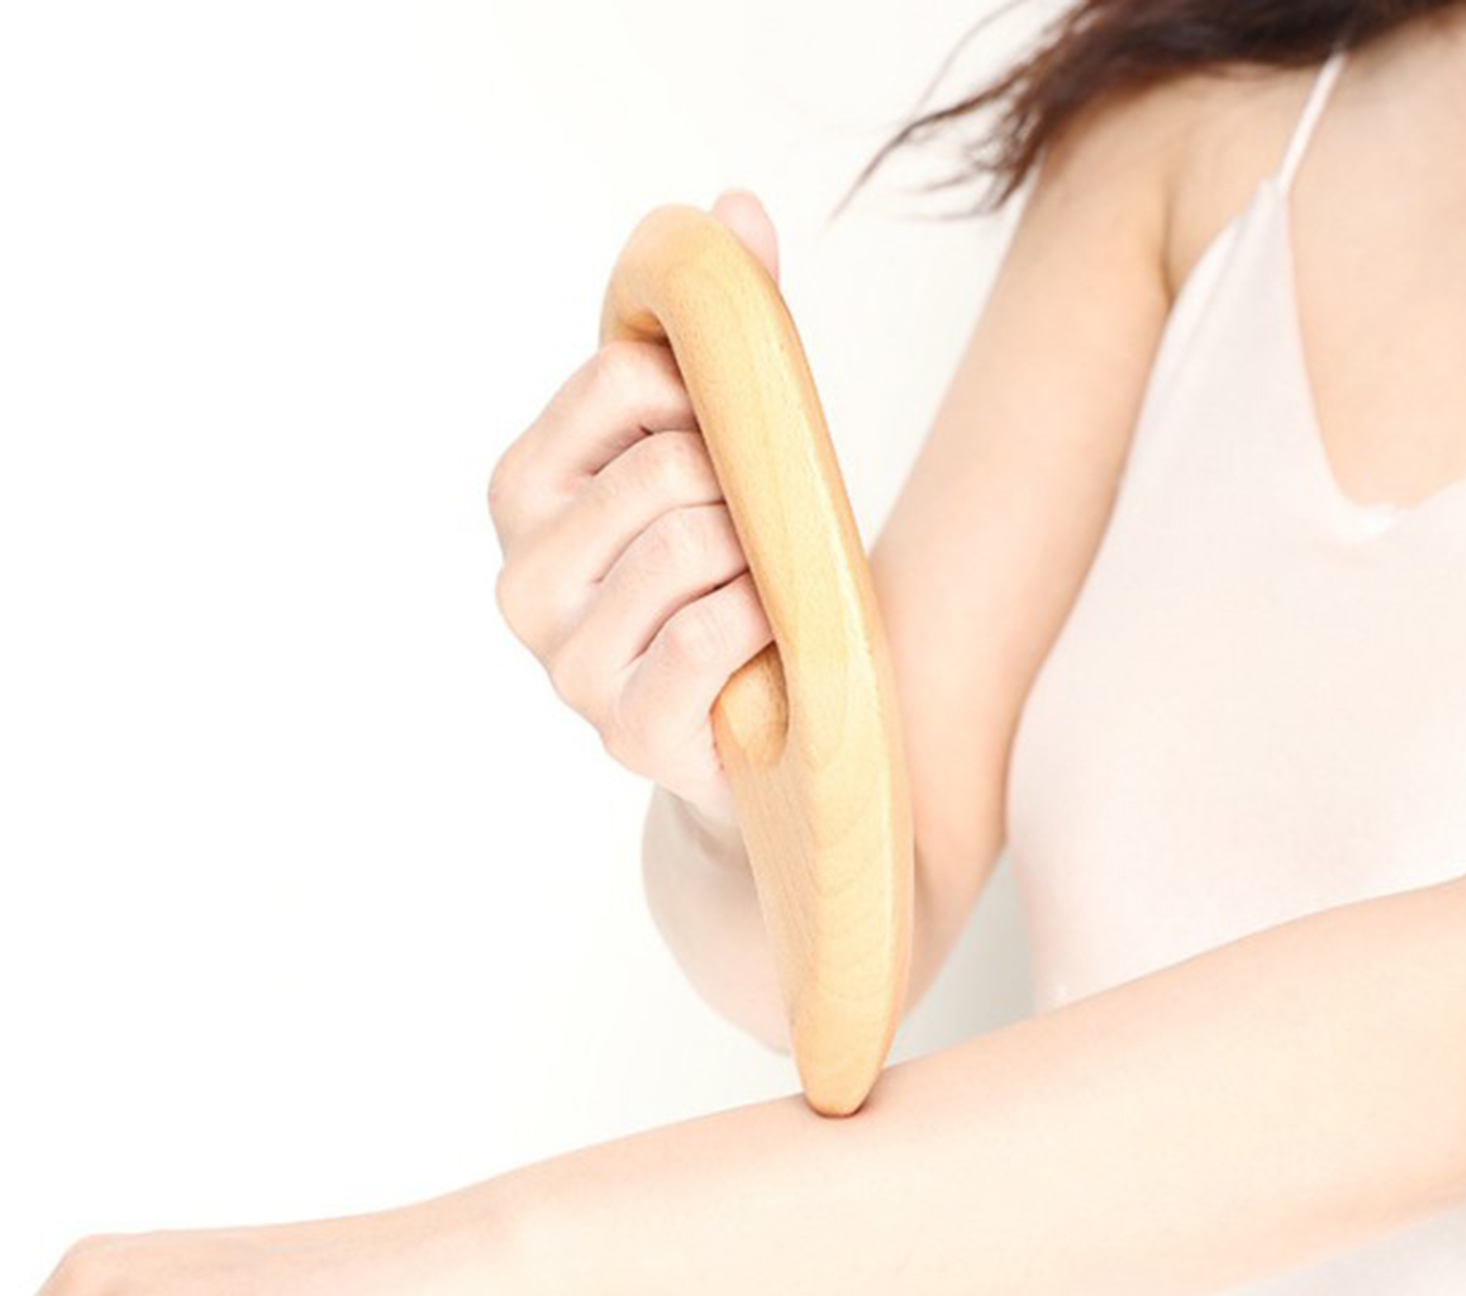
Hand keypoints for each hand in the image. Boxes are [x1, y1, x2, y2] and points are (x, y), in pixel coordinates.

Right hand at [488, 186, 781, 836]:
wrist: (759, 729)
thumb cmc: (733, 571)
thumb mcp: (720, 449)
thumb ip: (721, 336)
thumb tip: (731, 210)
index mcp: (524, 488)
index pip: (623, 378)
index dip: (706, 397)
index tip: (728, 440)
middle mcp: (521, 577)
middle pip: (666, 467)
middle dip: (739, 491)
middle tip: (753, 535)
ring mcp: (564, 665)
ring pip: (691, 547)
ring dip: (758, 561)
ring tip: (756, 590)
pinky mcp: (625, 733)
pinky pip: (706, 639)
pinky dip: (762, 627)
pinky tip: (764, 641)